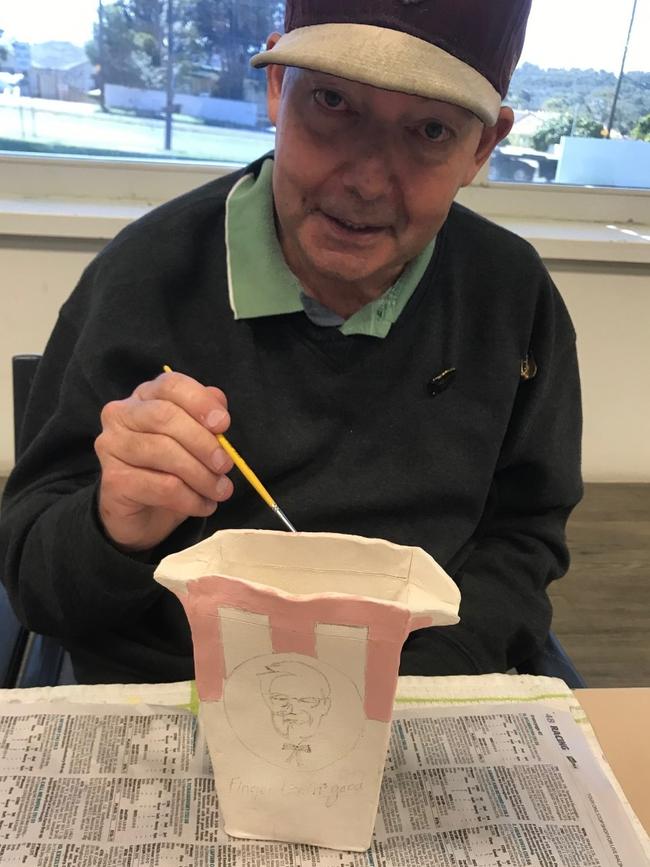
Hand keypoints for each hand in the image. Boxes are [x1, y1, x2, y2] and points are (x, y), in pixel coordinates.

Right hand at [95, 371, 233, 551]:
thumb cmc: (171, 471)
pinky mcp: (113, 480)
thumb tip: (219, 403)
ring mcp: (111, 446)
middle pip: (165, 416)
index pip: (170, 385)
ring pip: (163, 451)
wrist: (143, 515)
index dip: (200, 401)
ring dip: (201, 475)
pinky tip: (204, 505)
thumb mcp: (194, 442)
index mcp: (144, 397)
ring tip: (220, 491)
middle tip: (226, 465)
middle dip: (203, 442)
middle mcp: (121, 415)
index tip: (224, 424)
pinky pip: (162, 486)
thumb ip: (205, 419)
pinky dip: (191, 498)